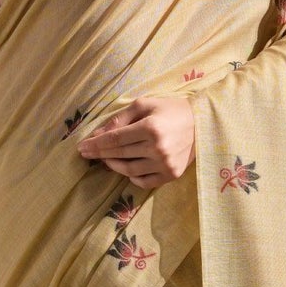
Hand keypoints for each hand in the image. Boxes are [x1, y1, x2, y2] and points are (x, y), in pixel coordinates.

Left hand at [76, 95, 195, 188]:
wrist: (204, 123)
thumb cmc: (171, 110)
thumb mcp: (145, 105)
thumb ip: (120, 118)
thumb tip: (97, 134)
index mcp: (151, 128)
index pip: (115, 139)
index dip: (96, 144)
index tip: (81, 147)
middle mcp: (157, 149)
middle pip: (119, 155)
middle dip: (99, 154)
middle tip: (86, 153)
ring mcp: (165, 164)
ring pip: (129, 170)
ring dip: (113, 165)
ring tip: (106, 159)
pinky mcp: (171, 175)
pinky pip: (143, 181)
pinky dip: (131, 177)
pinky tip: (126, 168)